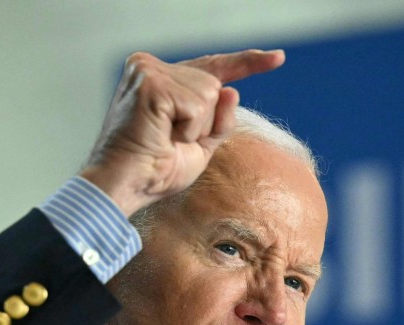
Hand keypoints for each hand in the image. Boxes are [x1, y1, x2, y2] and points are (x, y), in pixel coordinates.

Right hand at [79, 49, 284, 215]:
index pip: (212, 67)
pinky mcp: (151, 82)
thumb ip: (219, 119)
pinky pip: (197, 104)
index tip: (278, 58)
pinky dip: (188, 128)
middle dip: (204, 123)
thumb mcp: (200, 145)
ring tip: (164, 140)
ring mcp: (148, 71)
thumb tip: (233, 90)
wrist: (125, 187)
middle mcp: (150, 67)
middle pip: (214, 84)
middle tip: (170, 142)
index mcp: (161, 79)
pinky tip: (162, 136)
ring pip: (208, 93)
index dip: (247, 63)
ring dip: (195, 127)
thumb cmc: (155, 172)